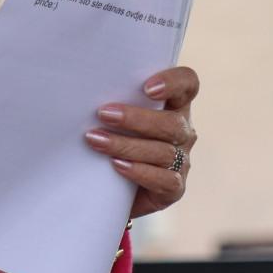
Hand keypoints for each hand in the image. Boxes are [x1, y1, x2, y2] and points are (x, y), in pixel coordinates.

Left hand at [82, 66, 199, 219]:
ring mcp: (181, 161)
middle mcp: (182, 132)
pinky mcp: (174, 189)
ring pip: (163, 151)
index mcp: (174, 106)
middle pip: (172, 122)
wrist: (111, 190)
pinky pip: (164, 180)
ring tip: (96, 140)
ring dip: (126, 144)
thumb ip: (114, 103)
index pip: (187, 84)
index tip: (146, 87)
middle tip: (103, 114)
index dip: (173, 82)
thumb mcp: (115, 120)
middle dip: (136, 118)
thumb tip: (84, 90)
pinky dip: (140, 171)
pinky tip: (117, 165)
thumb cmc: (111, 143)